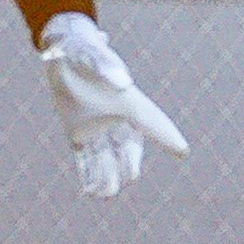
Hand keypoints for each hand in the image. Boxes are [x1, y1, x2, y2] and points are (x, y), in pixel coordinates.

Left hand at [39, 12, 188, 199]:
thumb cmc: (82, 49)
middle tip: (130, 175)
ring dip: (107, 176)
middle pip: (130, 146)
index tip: (182, 151)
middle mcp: (116, 118)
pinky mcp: (77, 132)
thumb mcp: (91, 53)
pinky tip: (89, 191)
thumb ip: (106, 64)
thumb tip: (122, 81)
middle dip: (130, 163)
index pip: (152, 120)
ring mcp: (97, 127)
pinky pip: (86, 158)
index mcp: (127, 100)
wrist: (61, 50)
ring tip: (104, 194)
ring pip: (108, 158)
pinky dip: (88, 174)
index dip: (167, 135)